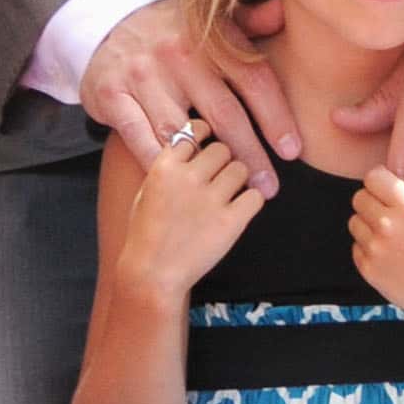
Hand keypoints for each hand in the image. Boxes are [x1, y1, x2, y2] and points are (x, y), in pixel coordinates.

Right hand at [79, 0, 296, 192]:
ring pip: (180, 131)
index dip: (276, 117)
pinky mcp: (111, 96)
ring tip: (229, 190)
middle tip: (268, 187)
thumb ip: (252, 19)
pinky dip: (160, 162)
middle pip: (223, 113)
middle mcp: (177, 55)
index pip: (253, 80)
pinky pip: (139, 138)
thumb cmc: (174, 31)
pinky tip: (181, 180)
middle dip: (250, 155)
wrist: (105, 22)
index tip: (292, 151)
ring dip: (207, 166)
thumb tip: (286, 11)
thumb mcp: (211, 17)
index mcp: (210, 37)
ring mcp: (142, 76)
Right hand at [117, 130, 265, 298]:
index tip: (209, 143)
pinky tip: (239, 210)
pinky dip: (251, 201)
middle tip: (219, 179)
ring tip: (227, 196)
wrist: (152, 273)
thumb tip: (193, 142)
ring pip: (242, 169)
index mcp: (163, 167)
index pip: (195, 129)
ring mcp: (210, 200)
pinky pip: (256, 196)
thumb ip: (169, 165)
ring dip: (239, 179)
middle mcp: (187, 178)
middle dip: (224, 161)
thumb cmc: (147, 233)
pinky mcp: (231, 221)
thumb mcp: (147, 190)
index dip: (206, 134)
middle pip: (223, 148)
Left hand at [347, 149, 403, 325]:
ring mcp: (375, 248)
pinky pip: (356, 247)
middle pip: (360, 197)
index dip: (384, 182)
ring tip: (395, 234)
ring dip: (369, 223)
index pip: (374, 177)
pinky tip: (392, 252)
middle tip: (396, 213)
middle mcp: (387, 225)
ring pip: (355, 221)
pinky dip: (369, 247)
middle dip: (375, 201)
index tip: (397, 192)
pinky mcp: (368, 269)